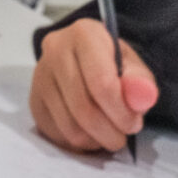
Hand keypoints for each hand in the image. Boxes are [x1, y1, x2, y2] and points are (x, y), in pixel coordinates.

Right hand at [30, 18, 158, 153]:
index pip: (101, 83)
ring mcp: (40, 76)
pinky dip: (79, 142)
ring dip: (95, 140)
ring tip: (109, 134)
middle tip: (123, 136)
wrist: (84, 59)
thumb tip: (143, 96)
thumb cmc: (112, 63)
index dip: (121, 112)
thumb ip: (141, 82)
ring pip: (69, 127)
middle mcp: (54, 50)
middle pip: (83, 109)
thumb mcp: (134, 66)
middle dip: (109, 132)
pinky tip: (91, 133)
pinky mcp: (34, 100)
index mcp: (84, 34)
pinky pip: (57, 134)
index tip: (134, 123)